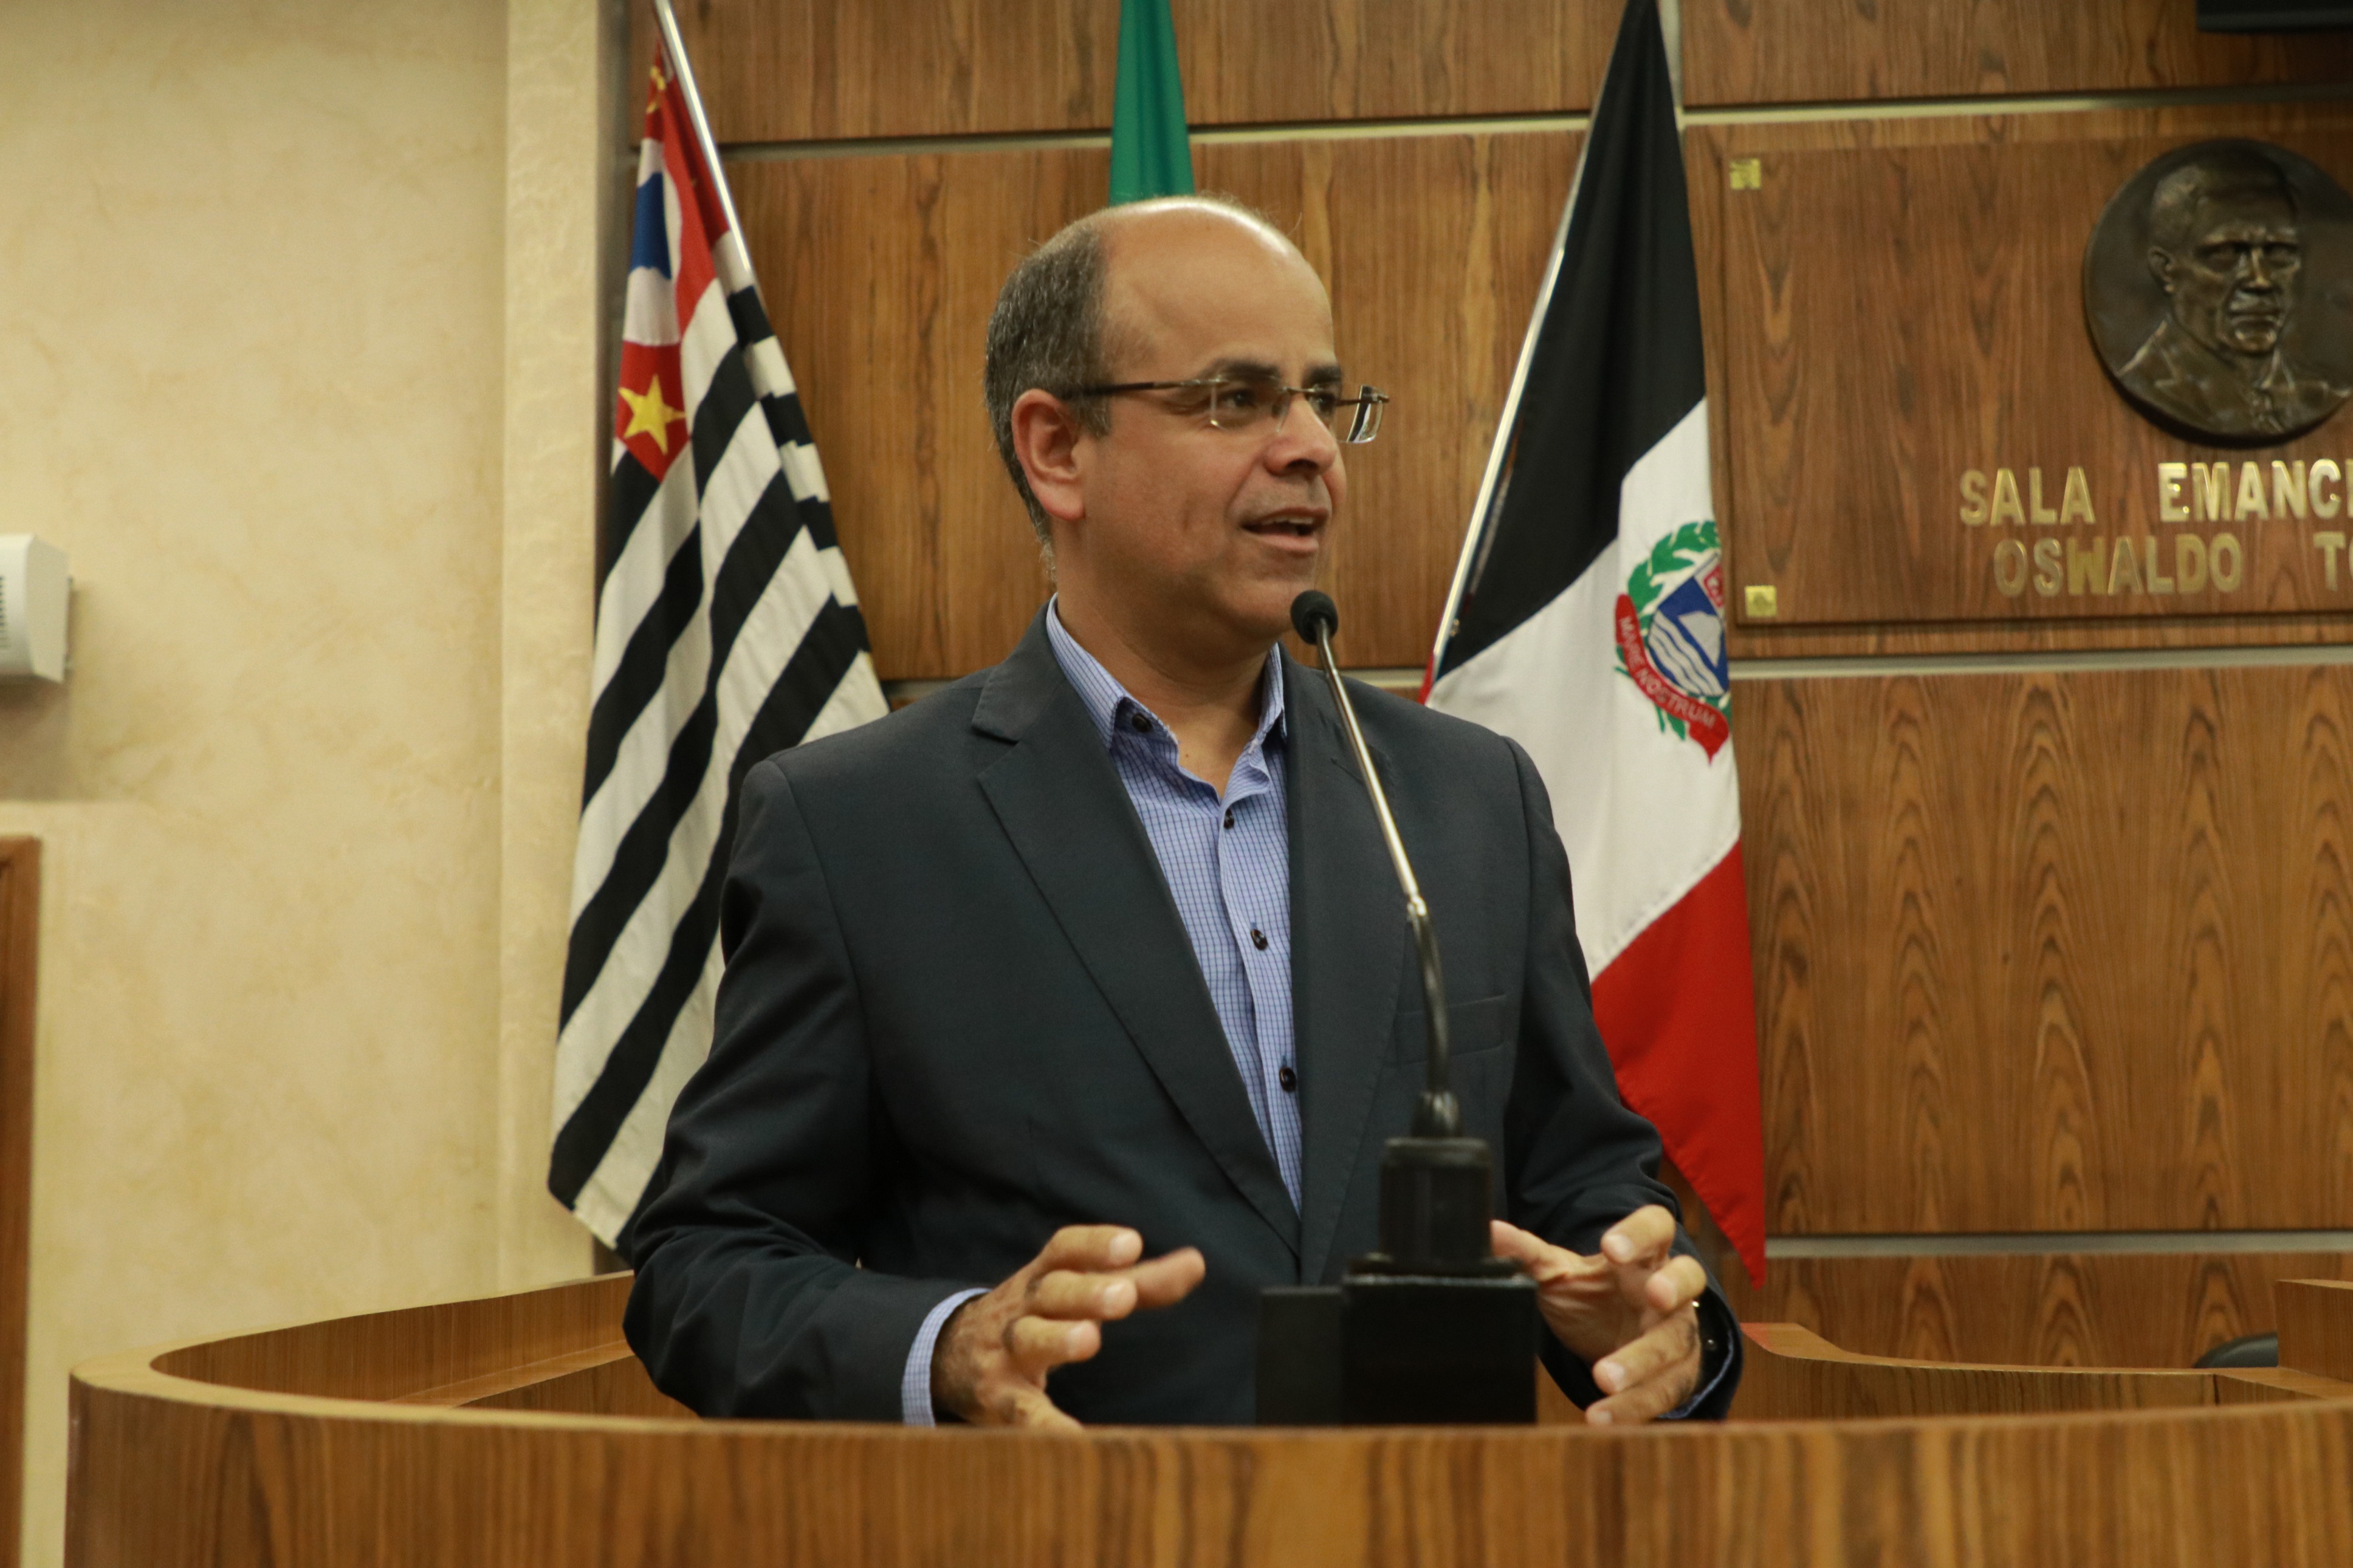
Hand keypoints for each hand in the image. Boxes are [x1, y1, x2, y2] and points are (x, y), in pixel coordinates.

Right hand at [931, 1224, 1205, 1428]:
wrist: (953, 1354)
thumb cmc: (1040, 1313)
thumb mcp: (1082, 1291)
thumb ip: (1141, 1282)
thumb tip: (1197, 1262)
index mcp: (1045, 1276)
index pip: (1065, 1249)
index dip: (1095, 1244)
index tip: (1130, 1244)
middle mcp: (1024, 1307)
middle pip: (1050, 1291)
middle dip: (1085, 1291)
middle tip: (1123, 1295)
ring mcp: (1007, 1352)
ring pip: (1028, 1339)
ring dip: (1056, 1337)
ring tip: (1088, 1339)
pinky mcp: (1000, 1397)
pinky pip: (1021, 1408)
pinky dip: (1044, 1423)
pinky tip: (1074, 1435)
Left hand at [1490, 1206, 1706, 1425]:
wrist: (1613, 1339)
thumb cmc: (1591, 1296)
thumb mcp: (1558, 1272)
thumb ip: (1527, 1253)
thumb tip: (1490, 1231)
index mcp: (1643, 1254)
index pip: (1656, 1226)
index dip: (1640, 1233)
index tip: (1610, 1247)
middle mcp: (1669, 1289)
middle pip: (1689, 1276)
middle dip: (1673, 1285)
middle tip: (1654, 1296)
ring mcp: (1678, 1333)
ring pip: (1673, 1343)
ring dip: (1642, 1362)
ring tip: (1604, 1379)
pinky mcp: (1677, 1376)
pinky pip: (1663, 1392)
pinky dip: (1632, 1407)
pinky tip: (1601, 1417)